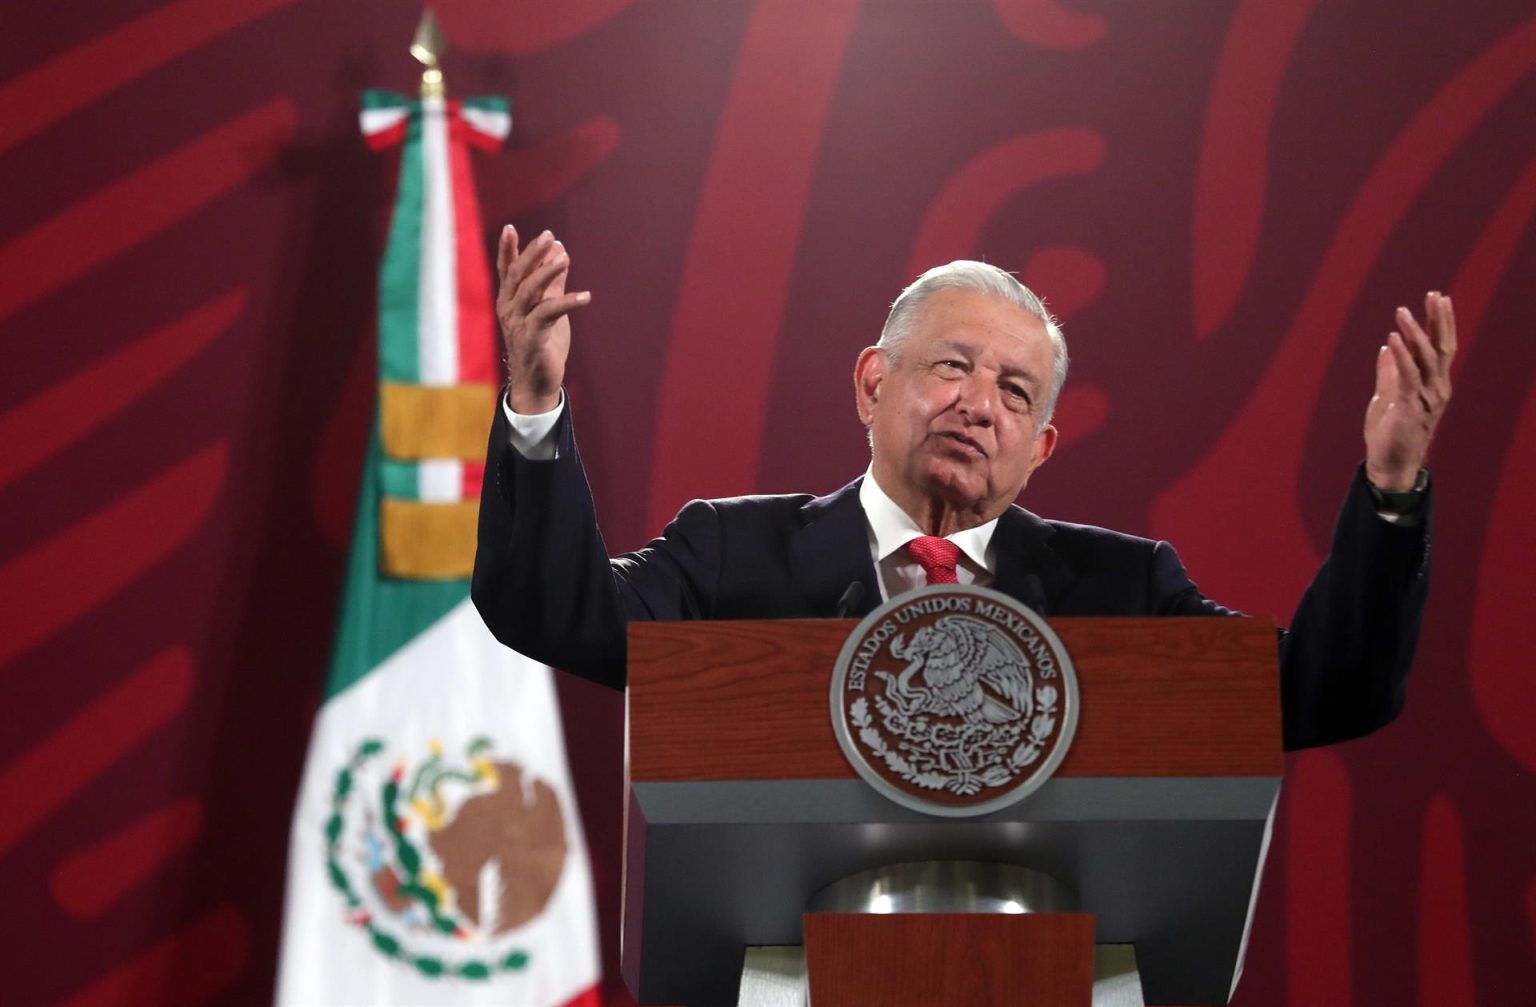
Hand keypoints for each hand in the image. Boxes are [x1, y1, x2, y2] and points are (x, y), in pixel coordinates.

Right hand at [496, 225, 590, 413]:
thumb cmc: (542, 343)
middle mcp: (508, 309)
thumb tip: (560, 250)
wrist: (538, 382)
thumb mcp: (548, 307)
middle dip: (532, 254)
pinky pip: (548, 314)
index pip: (506, 270)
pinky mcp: (532, 337)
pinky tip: (586, 297)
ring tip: (564, 258)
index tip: (511, 227)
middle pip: (517, 275)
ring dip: (548, 273)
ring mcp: (517, 324)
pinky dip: (567, 303)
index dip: (508, 249)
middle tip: (548, 236)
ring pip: (530, 291)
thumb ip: (553, 281)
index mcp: (509, 300)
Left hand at [1363, 291, 1454, 491]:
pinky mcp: (1410, 407)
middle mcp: (1437, 388)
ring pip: (1425, 358)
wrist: (1389, 463)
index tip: (1439, 298)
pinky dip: (1401, 356)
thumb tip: (1386, 348)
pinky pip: (1408, 377)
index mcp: (1433, 384)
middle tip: (1434, 295)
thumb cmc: (1389, 433)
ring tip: (1403, 312)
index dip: (1441, 322)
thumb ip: (1389, 372)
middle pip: (1442, 347)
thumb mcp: (1387, 396)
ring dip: (1413, 333)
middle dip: (1439, 320)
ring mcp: (1426, 398)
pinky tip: (1391, 340)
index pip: (1441, 347)